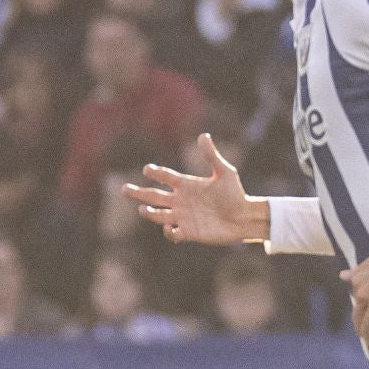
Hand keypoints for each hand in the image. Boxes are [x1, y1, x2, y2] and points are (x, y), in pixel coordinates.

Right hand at [124, 134, 261, 245]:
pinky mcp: (189, 232)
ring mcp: (183, 217)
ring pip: (159, 215)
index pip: (166, 177)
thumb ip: (212, 156)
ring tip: (142, 209)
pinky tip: (169, 227)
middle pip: (154, 196)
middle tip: (124, 189)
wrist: (245, 217)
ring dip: (150, 213)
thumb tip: (203, 135)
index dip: (156, 173)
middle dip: (139, 193)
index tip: (148, 169)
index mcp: (187, 184)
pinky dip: (168, 232)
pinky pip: (173, 234)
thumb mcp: (225, 173)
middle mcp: (181, 200)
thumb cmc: (236, 194)